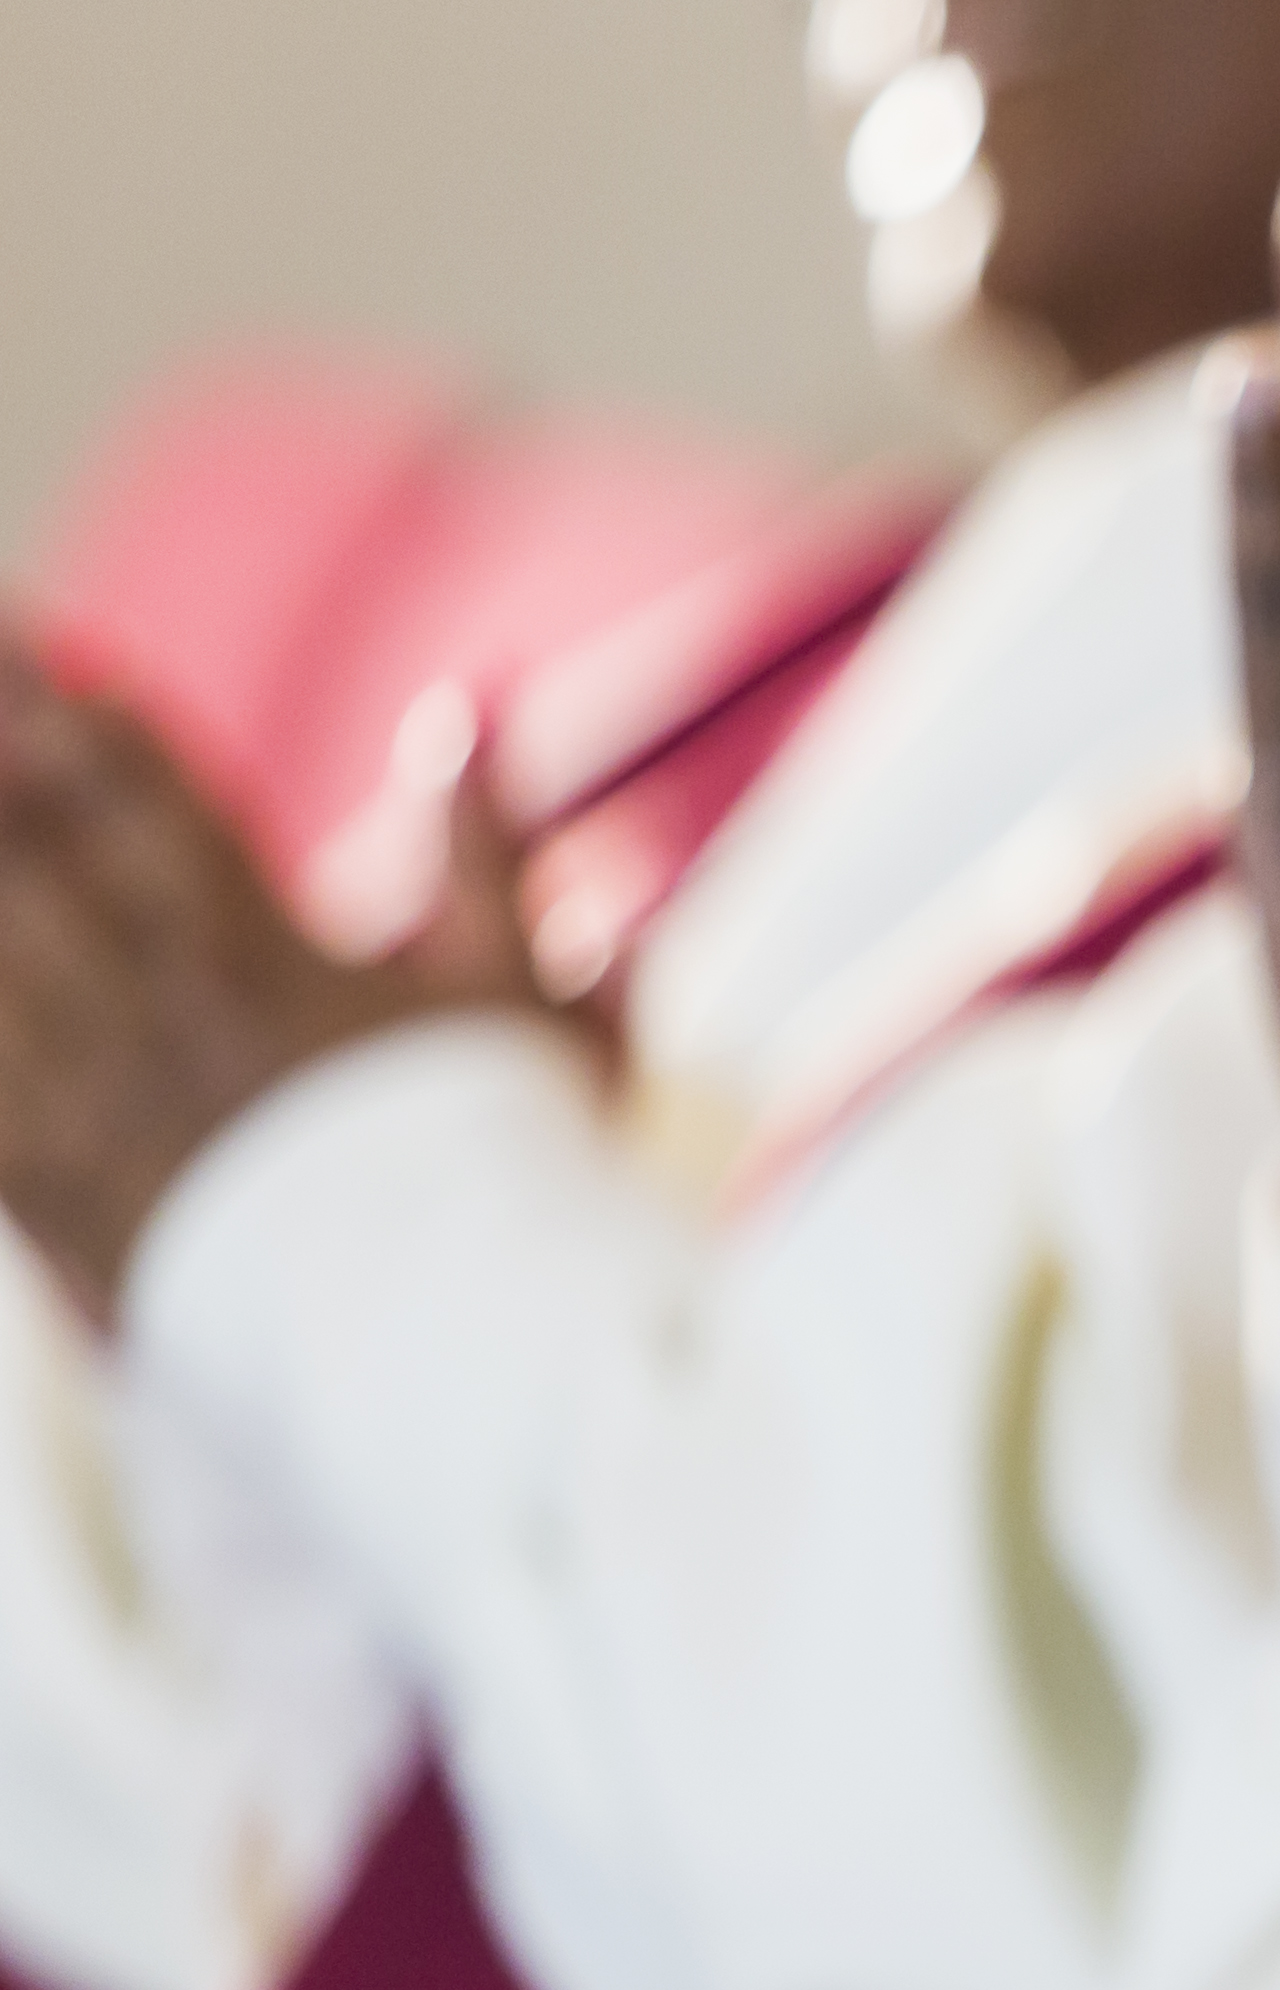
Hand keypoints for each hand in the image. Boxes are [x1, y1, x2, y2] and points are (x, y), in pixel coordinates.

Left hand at [0, 634, 464, 1312]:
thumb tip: (469, 706)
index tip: (38, 645)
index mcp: (267, 947)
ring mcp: (93, 1093)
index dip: (83, 711)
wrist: (452, 1344)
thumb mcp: (522, 995)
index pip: (153, 795)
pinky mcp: (53, 1185)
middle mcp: (161, 1003)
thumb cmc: (503, 1165)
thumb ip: (486, 845)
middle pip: (37, 847)